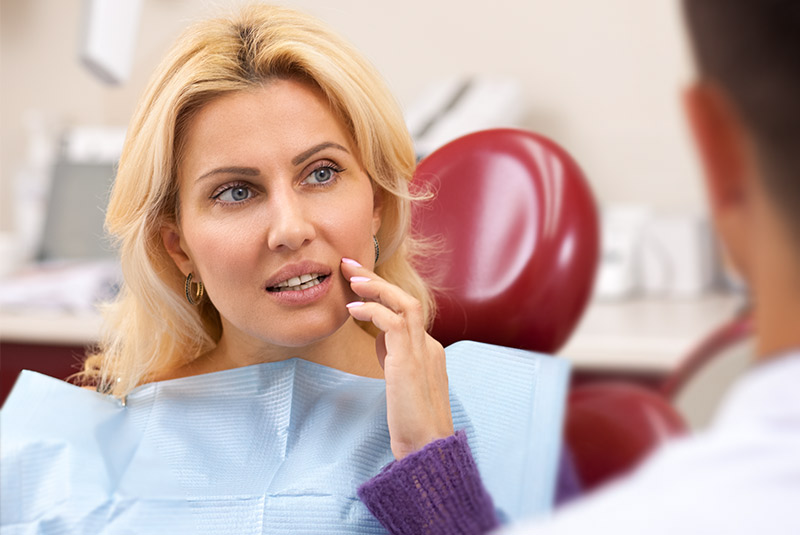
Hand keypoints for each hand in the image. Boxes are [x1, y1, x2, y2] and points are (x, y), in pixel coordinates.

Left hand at [341, 257, 453, 459]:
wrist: (426, 448)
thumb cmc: (411, 422)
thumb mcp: (401, 381)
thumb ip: (394, 357)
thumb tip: (379, 340)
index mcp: (428, 349)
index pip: (405, 309)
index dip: (380, 291)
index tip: (356, 280)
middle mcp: (429, 345)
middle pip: (405, 298)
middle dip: (376, 279)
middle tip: (349, 264)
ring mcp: (423, 351)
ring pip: (404, 303)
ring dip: (376, 287)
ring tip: (351, 278)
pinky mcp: (410, 362)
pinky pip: (394, 323)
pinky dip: (373, 311)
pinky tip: (352, 309)